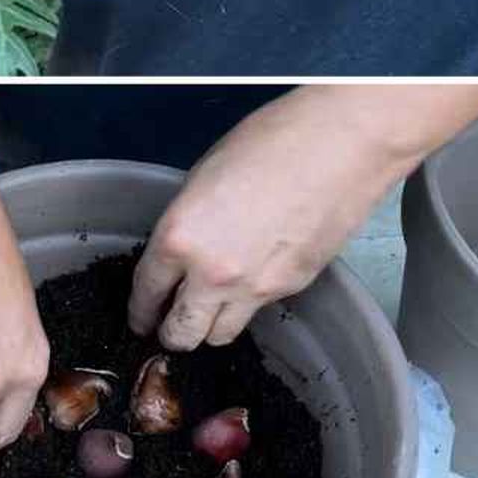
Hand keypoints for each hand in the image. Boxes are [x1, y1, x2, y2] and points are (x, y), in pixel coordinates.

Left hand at [129, 88, 412, 348]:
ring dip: (208, 327)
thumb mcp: (202, 176)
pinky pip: (256, 310)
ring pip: (219, 335)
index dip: (139, 310)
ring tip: (209, 311)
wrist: (338, 145)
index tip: (140, 317)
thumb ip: (185, 224)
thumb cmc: (270, 142)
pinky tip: (250, 280)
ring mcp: (254, 287)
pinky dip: (246, 304)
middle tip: (168, 324)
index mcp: (180, 237)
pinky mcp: (291, 289)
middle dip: (169, 332)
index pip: (146, 293)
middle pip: (181, 333)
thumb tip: (181, 249)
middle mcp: (212, 274)